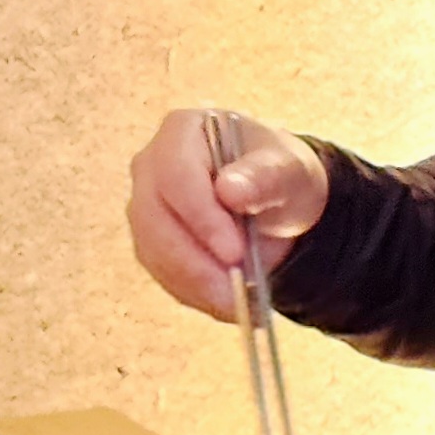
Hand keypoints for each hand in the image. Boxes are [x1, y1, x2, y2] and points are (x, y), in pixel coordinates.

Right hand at [127, 110, 326, 320]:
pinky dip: (195, 294)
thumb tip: (230, 190)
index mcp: (182, 131)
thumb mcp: (288, 169)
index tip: (234, 252)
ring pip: (154, 251)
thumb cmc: (279, 173)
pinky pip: (163, 274)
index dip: (201, 217)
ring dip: (195, 284)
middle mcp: (152, 166)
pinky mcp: (150, 242)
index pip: (176, 175)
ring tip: (238, 304)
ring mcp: (145, 205)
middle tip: (235, 292)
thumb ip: (264, 176)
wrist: (274, 199)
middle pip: (153, 217)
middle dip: (195, 261)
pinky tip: (228, 303)